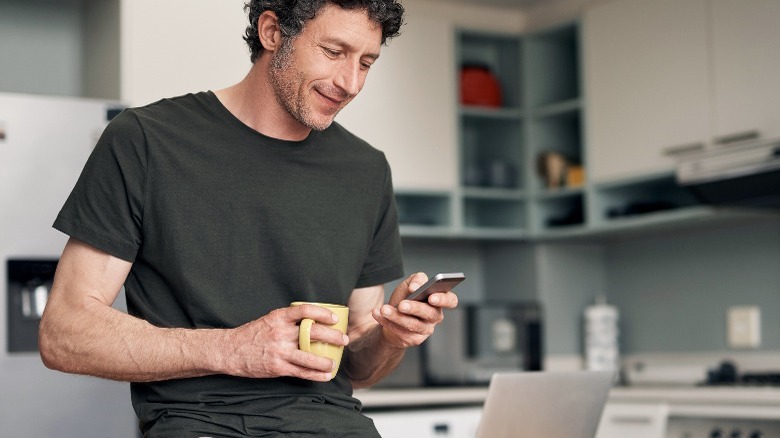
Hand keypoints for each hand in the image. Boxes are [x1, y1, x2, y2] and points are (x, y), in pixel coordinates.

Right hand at [222, 304, 348, 381]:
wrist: (229, 350)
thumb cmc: (251, 335)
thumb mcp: (268, 320)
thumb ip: (287, 320)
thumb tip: (310, 321)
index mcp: (278, 318)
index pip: (305, 310)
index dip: (322, 313)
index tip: (334, 318)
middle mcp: (280, 333)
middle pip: (312, 332)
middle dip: (332, 336)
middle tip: (343, 340)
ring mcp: (279, 351)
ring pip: (309, 356)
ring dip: (326, 361)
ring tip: (335, 363)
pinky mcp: (277, 367)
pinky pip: (301, 371)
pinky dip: (315, 375)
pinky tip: (325, 376)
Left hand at [372, 272, 458, 348]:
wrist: (390, 316)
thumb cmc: (405, 297)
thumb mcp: (410, 284)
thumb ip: (417, 279)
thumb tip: (416, 286)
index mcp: (438, 301)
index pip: (451, 301)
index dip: (443, 300)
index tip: (431, 297)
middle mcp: (435, 316)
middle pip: (430, 313)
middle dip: (415, 308)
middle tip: (402, 304)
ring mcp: (425, 329)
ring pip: (413, 324)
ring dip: (397, 316)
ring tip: (384, 309)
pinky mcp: (414, 339)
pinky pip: (401, 332)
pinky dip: (387, 322)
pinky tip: (378, 314)